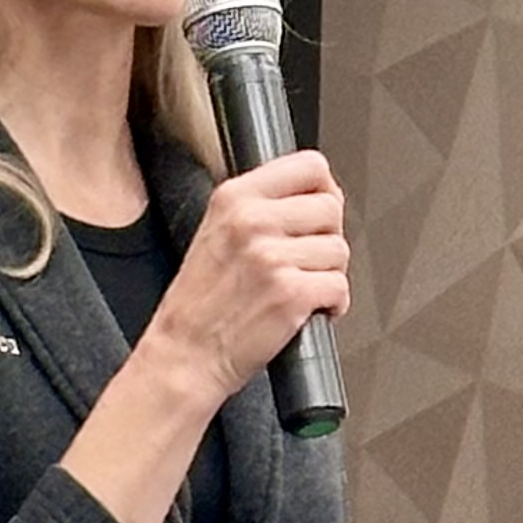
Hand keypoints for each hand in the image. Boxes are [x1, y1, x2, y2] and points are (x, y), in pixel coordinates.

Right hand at [141, 153, 348, 410]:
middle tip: (306, 262)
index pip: (310, 166)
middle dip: (327, 239)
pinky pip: (339, 286)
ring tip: (300, 289)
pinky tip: (307, 310)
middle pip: (331, 209)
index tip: (317, 214)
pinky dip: (333, 304)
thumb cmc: (198, 305)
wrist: (183, 356)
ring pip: (339, 250)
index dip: (324, 191)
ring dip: (328, 275)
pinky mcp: (291, 293)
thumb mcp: (215, 233)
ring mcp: (272, 257)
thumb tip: (315, 199)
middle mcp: (252, 221)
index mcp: (233, 198)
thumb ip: (259, 208)